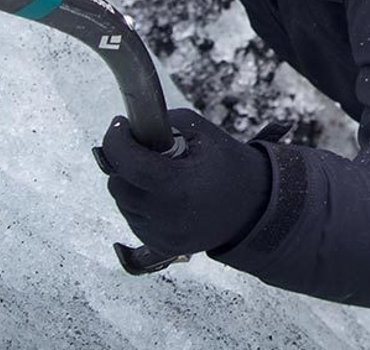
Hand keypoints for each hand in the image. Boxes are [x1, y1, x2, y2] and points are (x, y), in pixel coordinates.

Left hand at [96, 108, 269, 255]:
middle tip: (140, 146)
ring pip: (123, 203)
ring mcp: (161, 235)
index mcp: (177, 185)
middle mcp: (166, 216)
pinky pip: (133, 218)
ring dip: (129, 182)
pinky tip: (160, 191)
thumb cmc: (227, 163)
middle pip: (118, 184)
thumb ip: (162, 124)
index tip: (120, 125)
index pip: (127, 163)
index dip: (115, 140)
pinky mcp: (160, 245)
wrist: (254, 205)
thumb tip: (130, 127)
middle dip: (122, 161)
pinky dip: (138, 201)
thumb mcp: (201, 131)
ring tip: (157, 171)